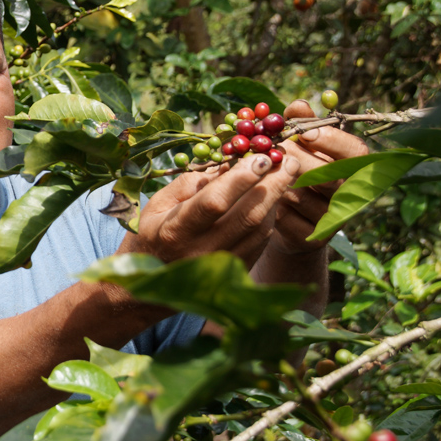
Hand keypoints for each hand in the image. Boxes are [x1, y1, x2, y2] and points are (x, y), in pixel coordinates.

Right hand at [122, 151, 301, 266]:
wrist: (151, 284)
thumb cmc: (152, 233)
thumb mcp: (159, 203)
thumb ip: (191, 183)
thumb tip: (228, 163)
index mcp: (175, 232)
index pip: (214, 203)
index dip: (241, 179)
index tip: (261, 157)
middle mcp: (201, 252)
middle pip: (247, 216)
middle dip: (273, 184)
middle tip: (289, 160)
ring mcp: (222, 266)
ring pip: (260, 228)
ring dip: (276, 198)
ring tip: (285, 173)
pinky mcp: (236, 271)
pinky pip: (261, 240)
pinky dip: (270, 214)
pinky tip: (273, 197)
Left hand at [268, 100, 369, 255]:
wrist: (287, 219)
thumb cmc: (296, 170)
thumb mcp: (301, 146)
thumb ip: (301, 125)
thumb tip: (298, 107)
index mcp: (351, 166)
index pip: (356, 153)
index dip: (332, 141)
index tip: (305, 133)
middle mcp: (347, 193)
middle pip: (327, 174)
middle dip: (295, 159)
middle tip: (271, 149)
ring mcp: (331, 219)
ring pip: (301, 195)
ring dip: (275, 180)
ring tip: (259, 170)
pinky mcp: (310, 238)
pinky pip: (285, 217)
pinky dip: (267, 203)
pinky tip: (257, 196)